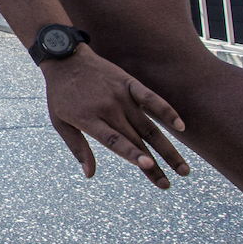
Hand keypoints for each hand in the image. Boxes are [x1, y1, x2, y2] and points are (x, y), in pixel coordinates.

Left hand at [43, 48, 189, 188]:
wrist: (65, 58)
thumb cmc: (61, 95)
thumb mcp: (60, 122)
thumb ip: (78, 148)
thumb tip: (90, 175)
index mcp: (89, 119)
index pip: (115, 140)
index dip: (131, 153)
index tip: (148, 165)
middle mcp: (108, 108)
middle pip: (136, 140)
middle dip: (154, 165)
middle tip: (167, 185)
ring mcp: (121, 95)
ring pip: (149, 126)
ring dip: (167, 148)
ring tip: (182, 169)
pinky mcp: (129, 83)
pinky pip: (152, 98)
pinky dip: (167, 111)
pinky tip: (181, 126)